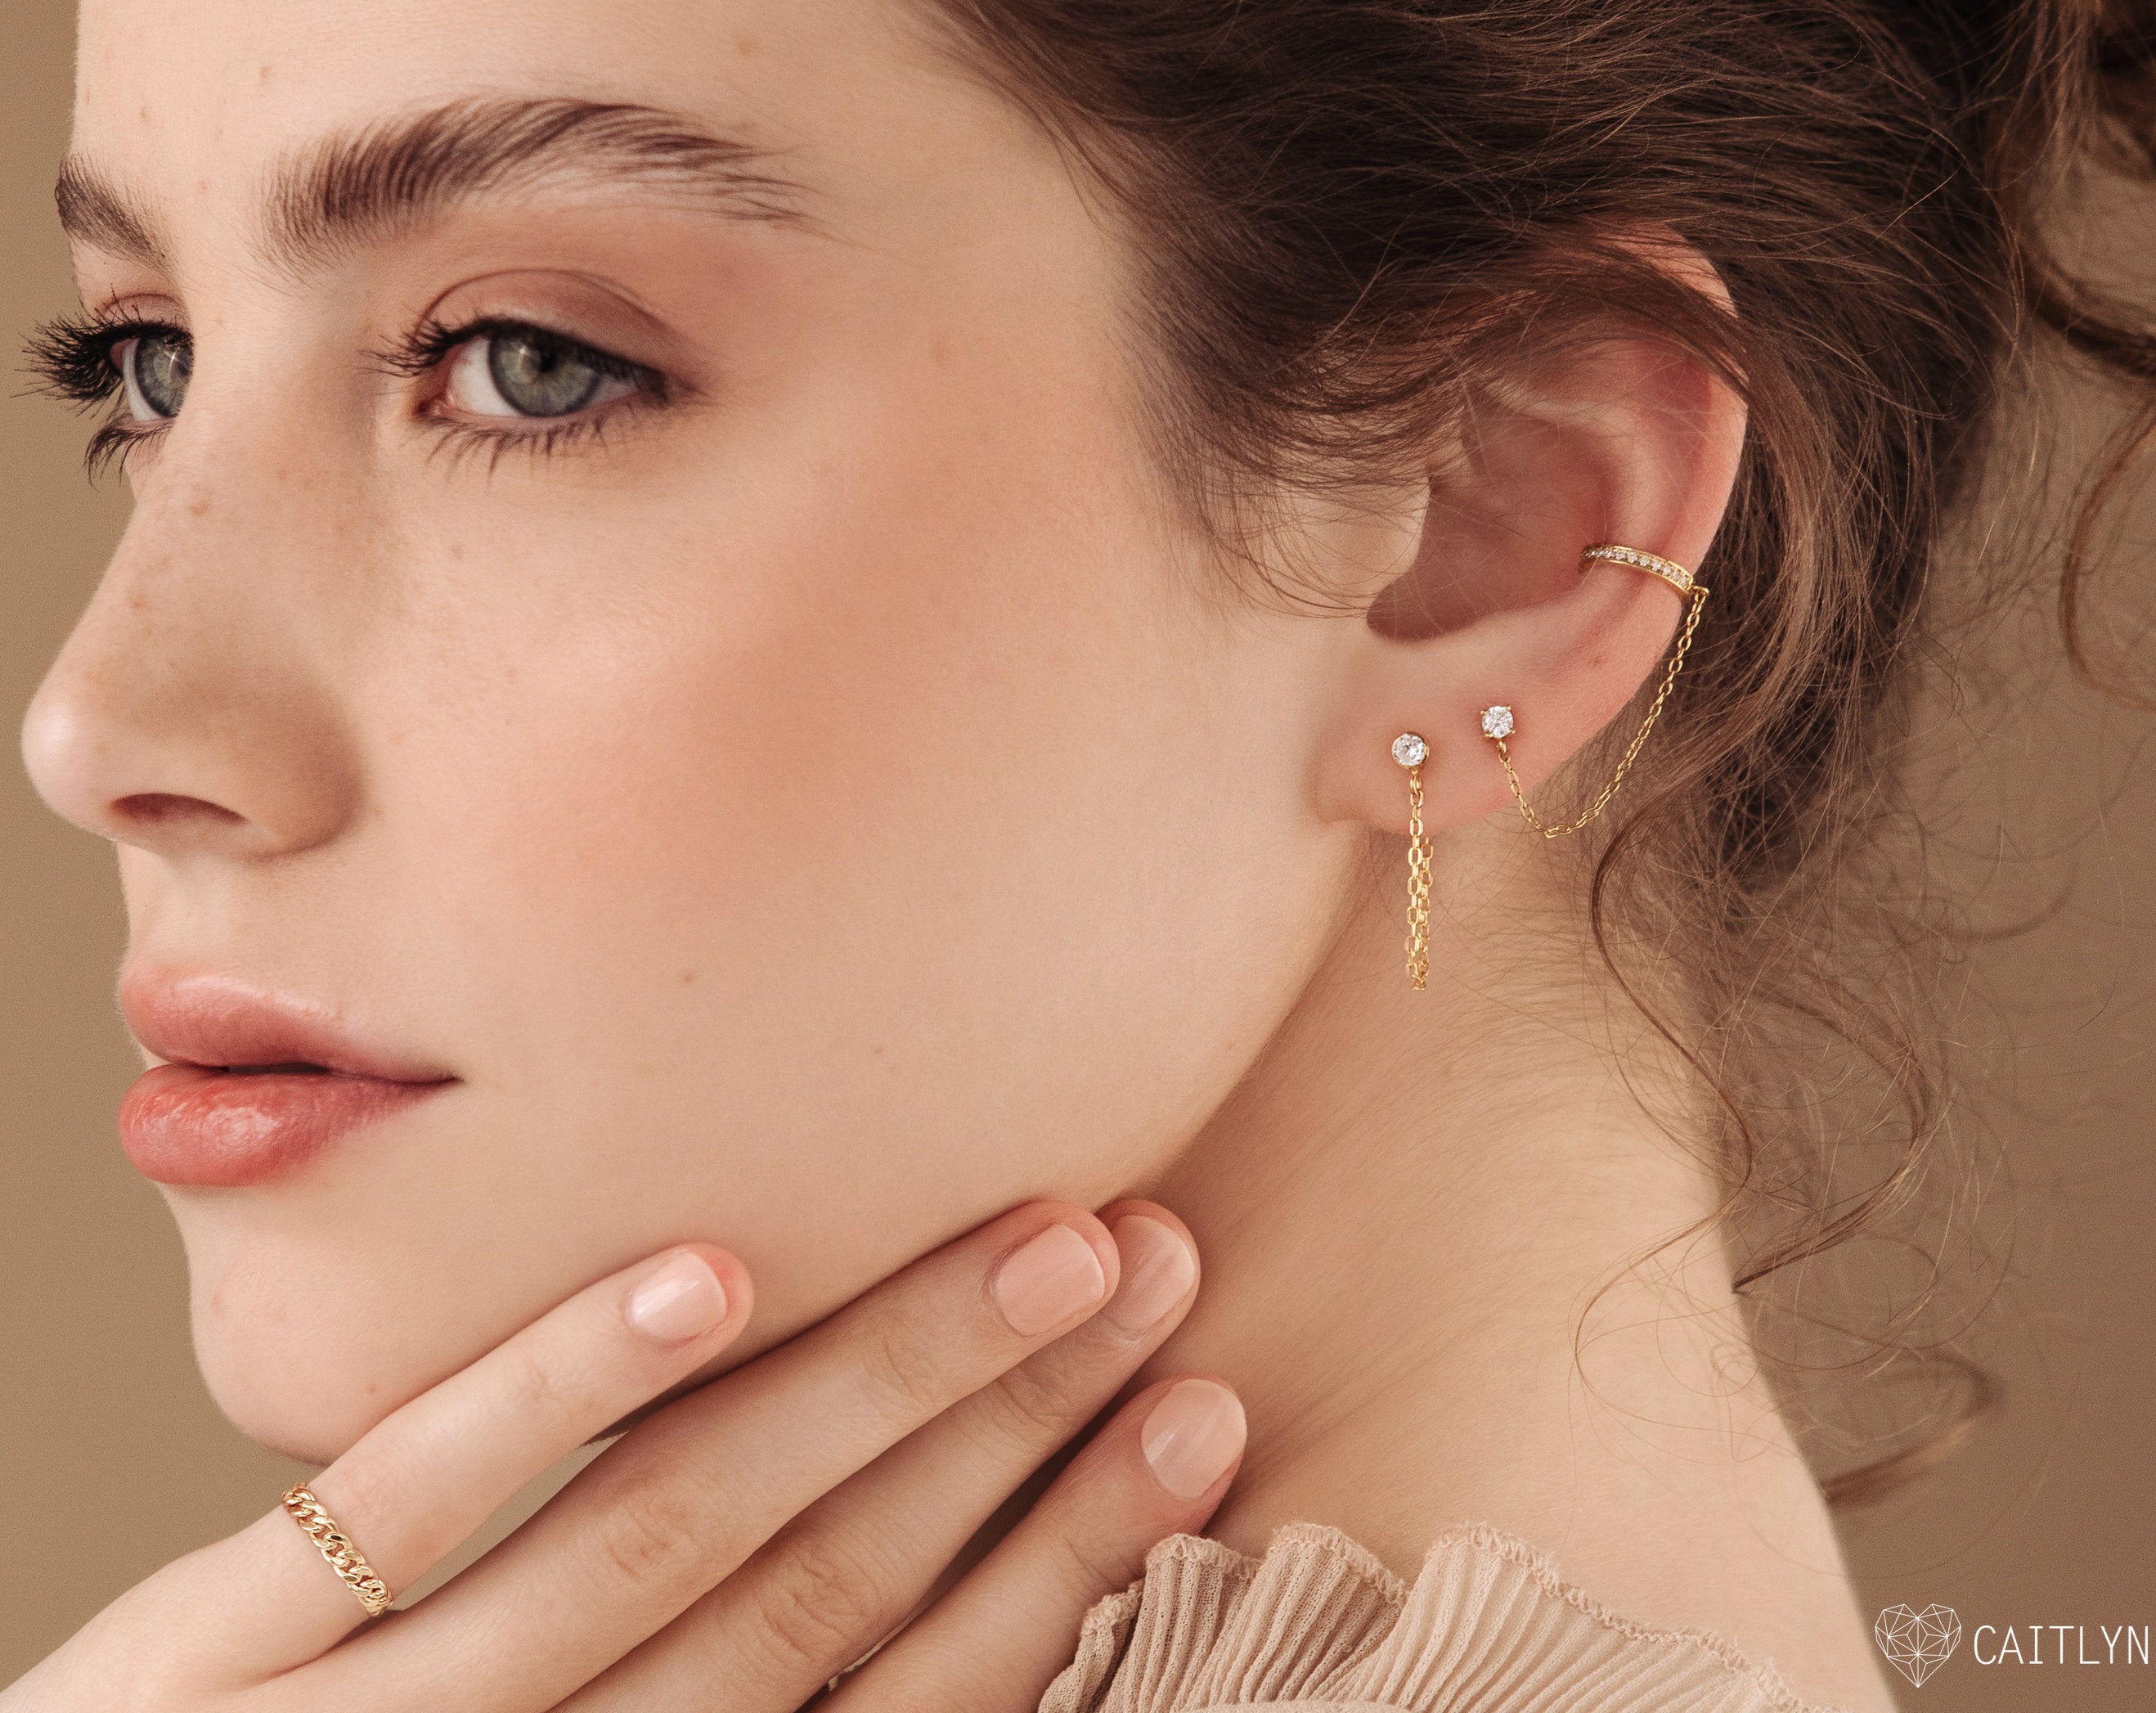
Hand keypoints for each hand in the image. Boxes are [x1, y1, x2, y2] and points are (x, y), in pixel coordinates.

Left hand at [5, 1200, 1241, 1710]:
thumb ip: (704, 1702)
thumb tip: (911, 1576)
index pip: (904, 1700)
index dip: (1068, 1560)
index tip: (1201, 1414)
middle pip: (829, 1590)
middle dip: (1012, 1423)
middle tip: (1156, 1261)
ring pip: (673, 1533)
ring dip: (873, 1380)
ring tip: (1033, 1239)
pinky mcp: (204, 1668)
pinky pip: (408, 1511)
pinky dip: (563, 1390)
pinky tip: (700, 1276)